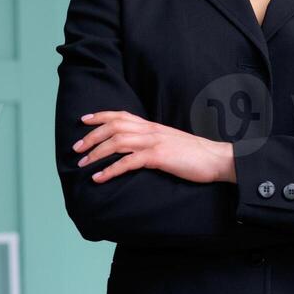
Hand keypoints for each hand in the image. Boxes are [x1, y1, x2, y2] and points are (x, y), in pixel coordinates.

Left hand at [73, 111, 231, 183]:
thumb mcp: (169, 143)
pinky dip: (110, 170)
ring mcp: (154, 142)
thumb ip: (152, 142)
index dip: (100, 116)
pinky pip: (128, 162)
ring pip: (117, 142)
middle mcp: (150, 130)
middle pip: (113, 127)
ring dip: (96, 154)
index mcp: (152, 126)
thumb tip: (136, 150)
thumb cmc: (194, 155)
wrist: (217, 159)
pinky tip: (99, 178)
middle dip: (91, 137)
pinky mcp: (159, 157)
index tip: (83, 120)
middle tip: (76, 149)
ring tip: (83, 165)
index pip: (121, 115)